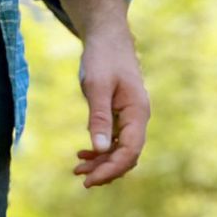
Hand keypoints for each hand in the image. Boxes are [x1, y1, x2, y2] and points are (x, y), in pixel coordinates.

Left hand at [72, 29, 148, 186]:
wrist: (107, 37)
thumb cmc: (103, 57)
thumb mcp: (98, 86)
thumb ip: (99, 117)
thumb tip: (100, 149)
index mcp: (138, 112)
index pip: (130, 152)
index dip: (111, 169)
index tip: (90, 179)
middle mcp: (138, 119)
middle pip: (127, 156)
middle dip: (105, 170)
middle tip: (81, 179)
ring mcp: (131, 119)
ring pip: (120, 151)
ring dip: (101, 163)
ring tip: (77, 169)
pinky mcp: (121, 117)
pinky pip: (115, 141)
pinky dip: (100, 151)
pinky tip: (83, 155)